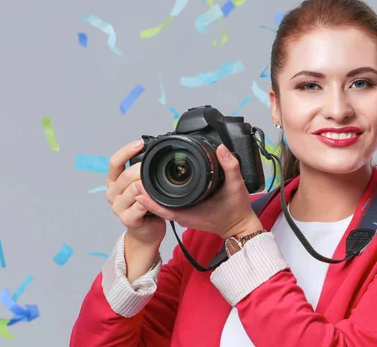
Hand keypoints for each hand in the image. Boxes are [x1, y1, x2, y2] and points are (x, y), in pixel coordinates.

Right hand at [106, 139, 166, 246]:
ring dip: (148, 185)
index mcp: (113, 182)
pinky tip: (155, 199)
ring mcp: (118, 207)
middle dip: (143, 170)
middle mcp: (112, 193)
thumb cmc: (146, 206)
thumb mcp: (141, 185)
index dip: (126, 151)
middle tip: (157, 168)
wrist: (146, 232)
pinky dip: (150, 200)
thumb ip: (142, 172)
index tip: (140, 143)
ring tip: (158, 185)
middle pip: (126, 175)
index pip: (115, 162)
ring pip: (134, 189)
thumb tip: (152, 152)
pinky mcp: (127, 219)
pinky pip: (140, 205)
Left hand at [134, 144, 262, 239]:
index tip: (139, 188)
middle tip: (135, 178)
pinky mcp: (188, 215)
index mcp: (192, 213)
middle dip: (146, 194)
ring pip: (163, 207)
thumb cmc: (237, 210)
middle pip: (159, 207)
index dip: (149, 201)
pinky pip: (169, 207)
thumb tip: (221, 149)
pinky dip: (161, 199)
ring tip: (142, 180)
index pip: (164, 209)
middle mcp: (185, 217)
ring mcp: (185, 217)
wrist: (241, 227)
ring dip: (152, 196)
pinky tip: (158, 187)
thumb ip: (230, 166)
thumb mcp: (237, 186)